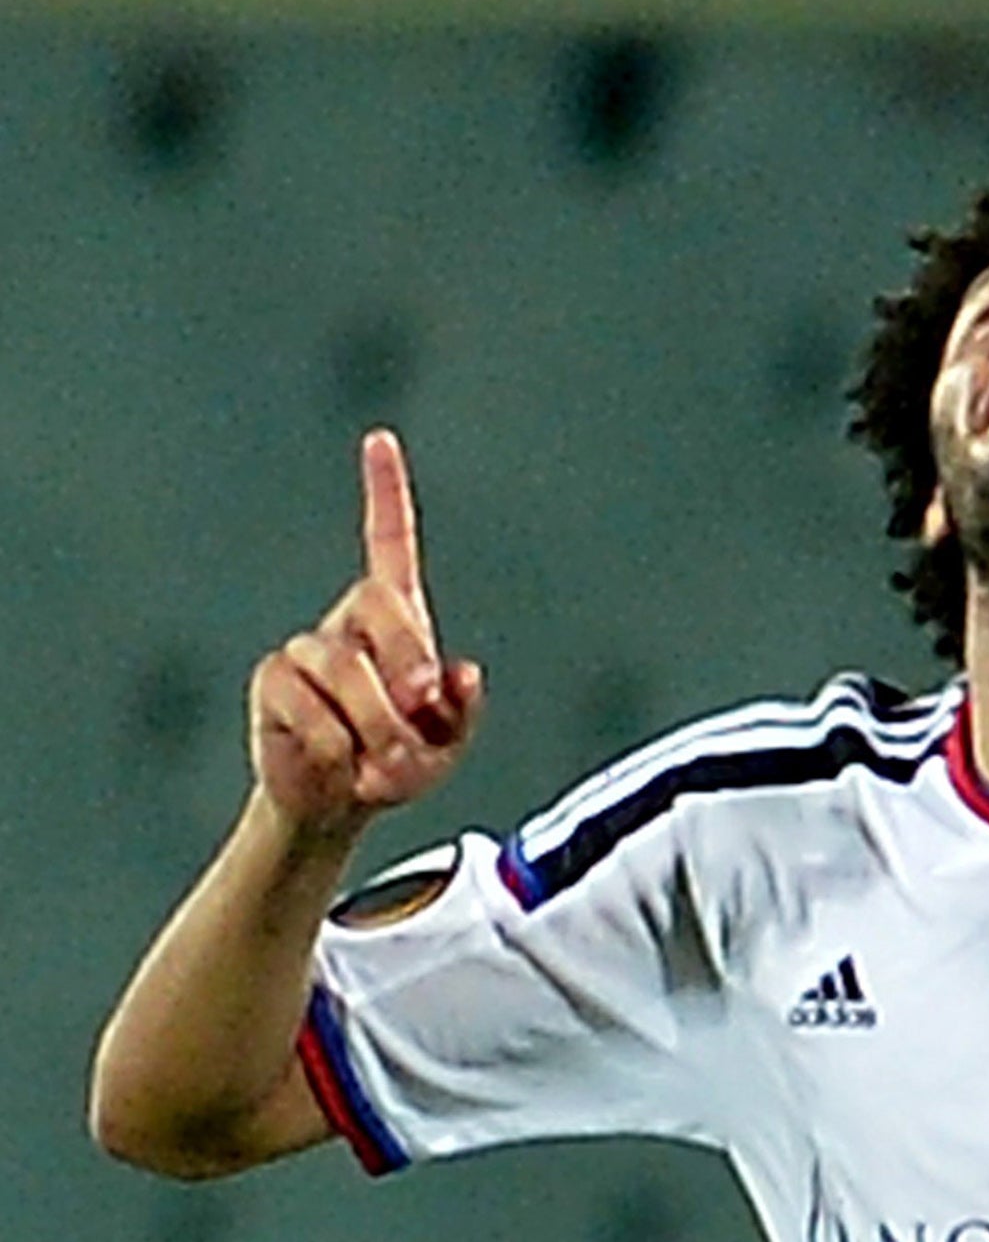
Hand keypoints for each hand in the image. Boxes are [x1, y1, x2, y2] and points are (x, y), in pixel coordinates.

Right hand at [248, 430, 483, 835]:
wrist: (338, 803)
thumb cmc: (398, 762)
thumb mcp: (445, 745)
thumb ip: (463, 712)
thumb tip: (463, 673)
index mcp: (397, 621)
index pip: (389, 544)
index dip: (385, 492)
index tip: (379, 438)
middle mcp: (348, 624)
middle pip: (378, 602)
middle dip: (408, 655)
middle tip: (422, 705)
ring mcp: (305, 651)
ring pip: (344, 670)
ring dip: (377, 729)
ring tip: (384, 768)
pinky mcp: (273, 686)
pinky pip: (311, 712)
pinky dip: (340, 751)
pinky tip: (342, 766)